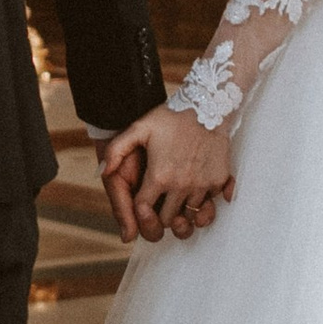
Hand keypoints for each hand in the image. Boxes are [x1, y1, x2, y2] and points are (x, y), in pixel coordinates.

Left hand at [98, 105, 233, 243]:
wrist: (208, 104)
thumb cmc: (173, 116)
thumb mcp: (139, 128)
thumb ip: (116, 150)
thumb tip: (103, 171)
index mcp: (159, 176)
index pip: (144, 212)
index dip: (139, 213)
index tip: (143, 205)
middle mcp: (181, 184)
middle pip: (167, 220)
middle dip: (161, 216)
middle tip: (160, 205)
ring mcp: (202, 184)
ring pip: (190, 217)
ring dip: (183, 213)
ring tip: (178, 201)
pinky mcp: (219, 181)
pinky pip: (211, 204)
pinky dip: (204, 203)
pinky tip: (197, 191)